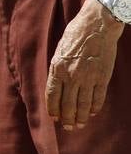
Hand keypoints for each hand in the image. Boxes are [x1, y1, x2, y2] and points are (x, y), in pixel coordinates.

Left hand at [46, 0, 123, 129]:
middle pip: (67, 103)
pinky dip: (94, 107)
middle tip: (67, 127)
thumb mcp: (59, 50)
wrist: (96, 26)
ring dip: (81, 117)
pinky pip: (98, 97)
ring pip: (83, 104)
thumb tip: (57, 85)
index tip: (54, 117)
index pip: (52, 94)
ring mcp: (88, 78)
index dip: (53, 108)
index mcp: (58, 68)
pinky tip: (92, 112)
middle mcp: (72, 75)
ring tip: (79, 125)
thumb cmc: (75, 35)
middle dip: (67, 118)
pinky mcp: (102, 77)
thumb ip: (58, 68)